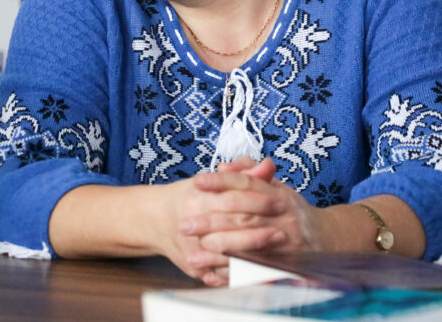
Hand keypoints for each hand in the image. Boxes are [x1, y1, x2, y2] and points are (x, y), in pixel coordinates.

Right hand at [157, 173, 286, 285]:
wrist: (157, 220)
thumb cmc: (190, 196)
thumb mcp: (212, 180)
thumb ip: (243, 174)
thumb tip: (268, 166)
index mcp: (195, 199)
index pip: (232, 200)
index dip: (258, 201)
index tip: (281, 203)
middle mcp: (190, 225)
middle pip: (231, 228)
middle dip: (259, 231)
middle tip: (283, 233)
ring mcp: (191, 250)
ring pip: (228, 256)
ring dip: (254, 256)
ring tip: (277, 255)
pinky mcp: (194, 268)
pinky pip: (222, 274)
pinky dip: (241, 274)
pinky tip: (260, 272)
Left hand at [182, 158, 326, 284]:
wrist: (325, 239)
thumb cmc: (291, 210)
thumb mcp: (276, 187)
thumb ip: (249, 174)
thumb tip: (222, 166)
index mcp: (280, 196)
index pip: (247, 185)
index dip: (222, 182)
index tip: (197, 181)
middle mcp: (284, 219)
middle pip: (244, 218)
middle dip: (212, 222)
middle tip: (185, 224)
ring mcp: (286, 245)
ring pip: (247, 248)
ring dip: (218, 253)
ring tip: (193, 254)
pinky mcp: (285, 267)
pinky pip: (255, 272)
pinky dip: (232, 275)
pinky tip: (212, 274)